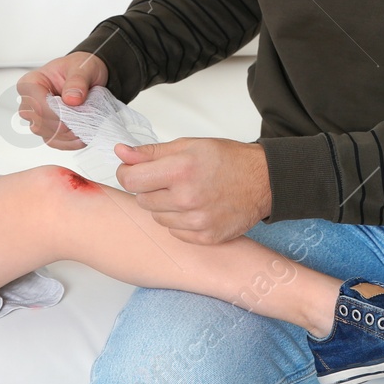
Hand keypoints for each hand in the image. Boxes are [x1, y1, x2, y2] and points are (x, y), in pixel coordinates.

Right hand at [15, 51, 109, 150]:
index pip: (36, 103)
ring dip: (68, 134)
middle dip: (64, 124)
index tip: (74, 113)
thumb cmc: (80, 68)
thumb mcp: (83, 68)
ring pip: (47, 134)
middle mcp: (30, 101)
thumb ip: (77, 81)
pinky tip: (82, 136)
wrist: (88, 76)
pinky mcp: (47, 130)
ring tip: (87, 125)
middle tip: (85, 119)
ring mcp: (37, 118)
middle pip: (39, 122)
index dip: (55, 112)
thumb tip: (71, 99)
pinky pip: (54, 142)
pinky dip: (70, 142)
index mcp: (31, 82)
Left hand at [115, 137, 272, 244]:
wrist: (262, 181)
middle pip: (142, 200)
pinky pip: (174, 232)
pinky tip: (196, 208)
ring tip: (186, 193)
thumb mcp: (188, 145)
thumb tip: (120, 152)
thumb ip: (151, 152)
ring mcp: (197, 221)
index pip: (130, 180)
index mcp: (180, 170)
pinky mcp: (205, 238)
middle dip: (150, 189)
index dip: (127, 173)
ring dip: (165, 206)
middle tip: (170, 180)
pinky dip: (180, 222)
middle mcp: (187, 198)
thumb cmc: (227, 159)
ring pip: (157, 217)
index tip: (133, 170)